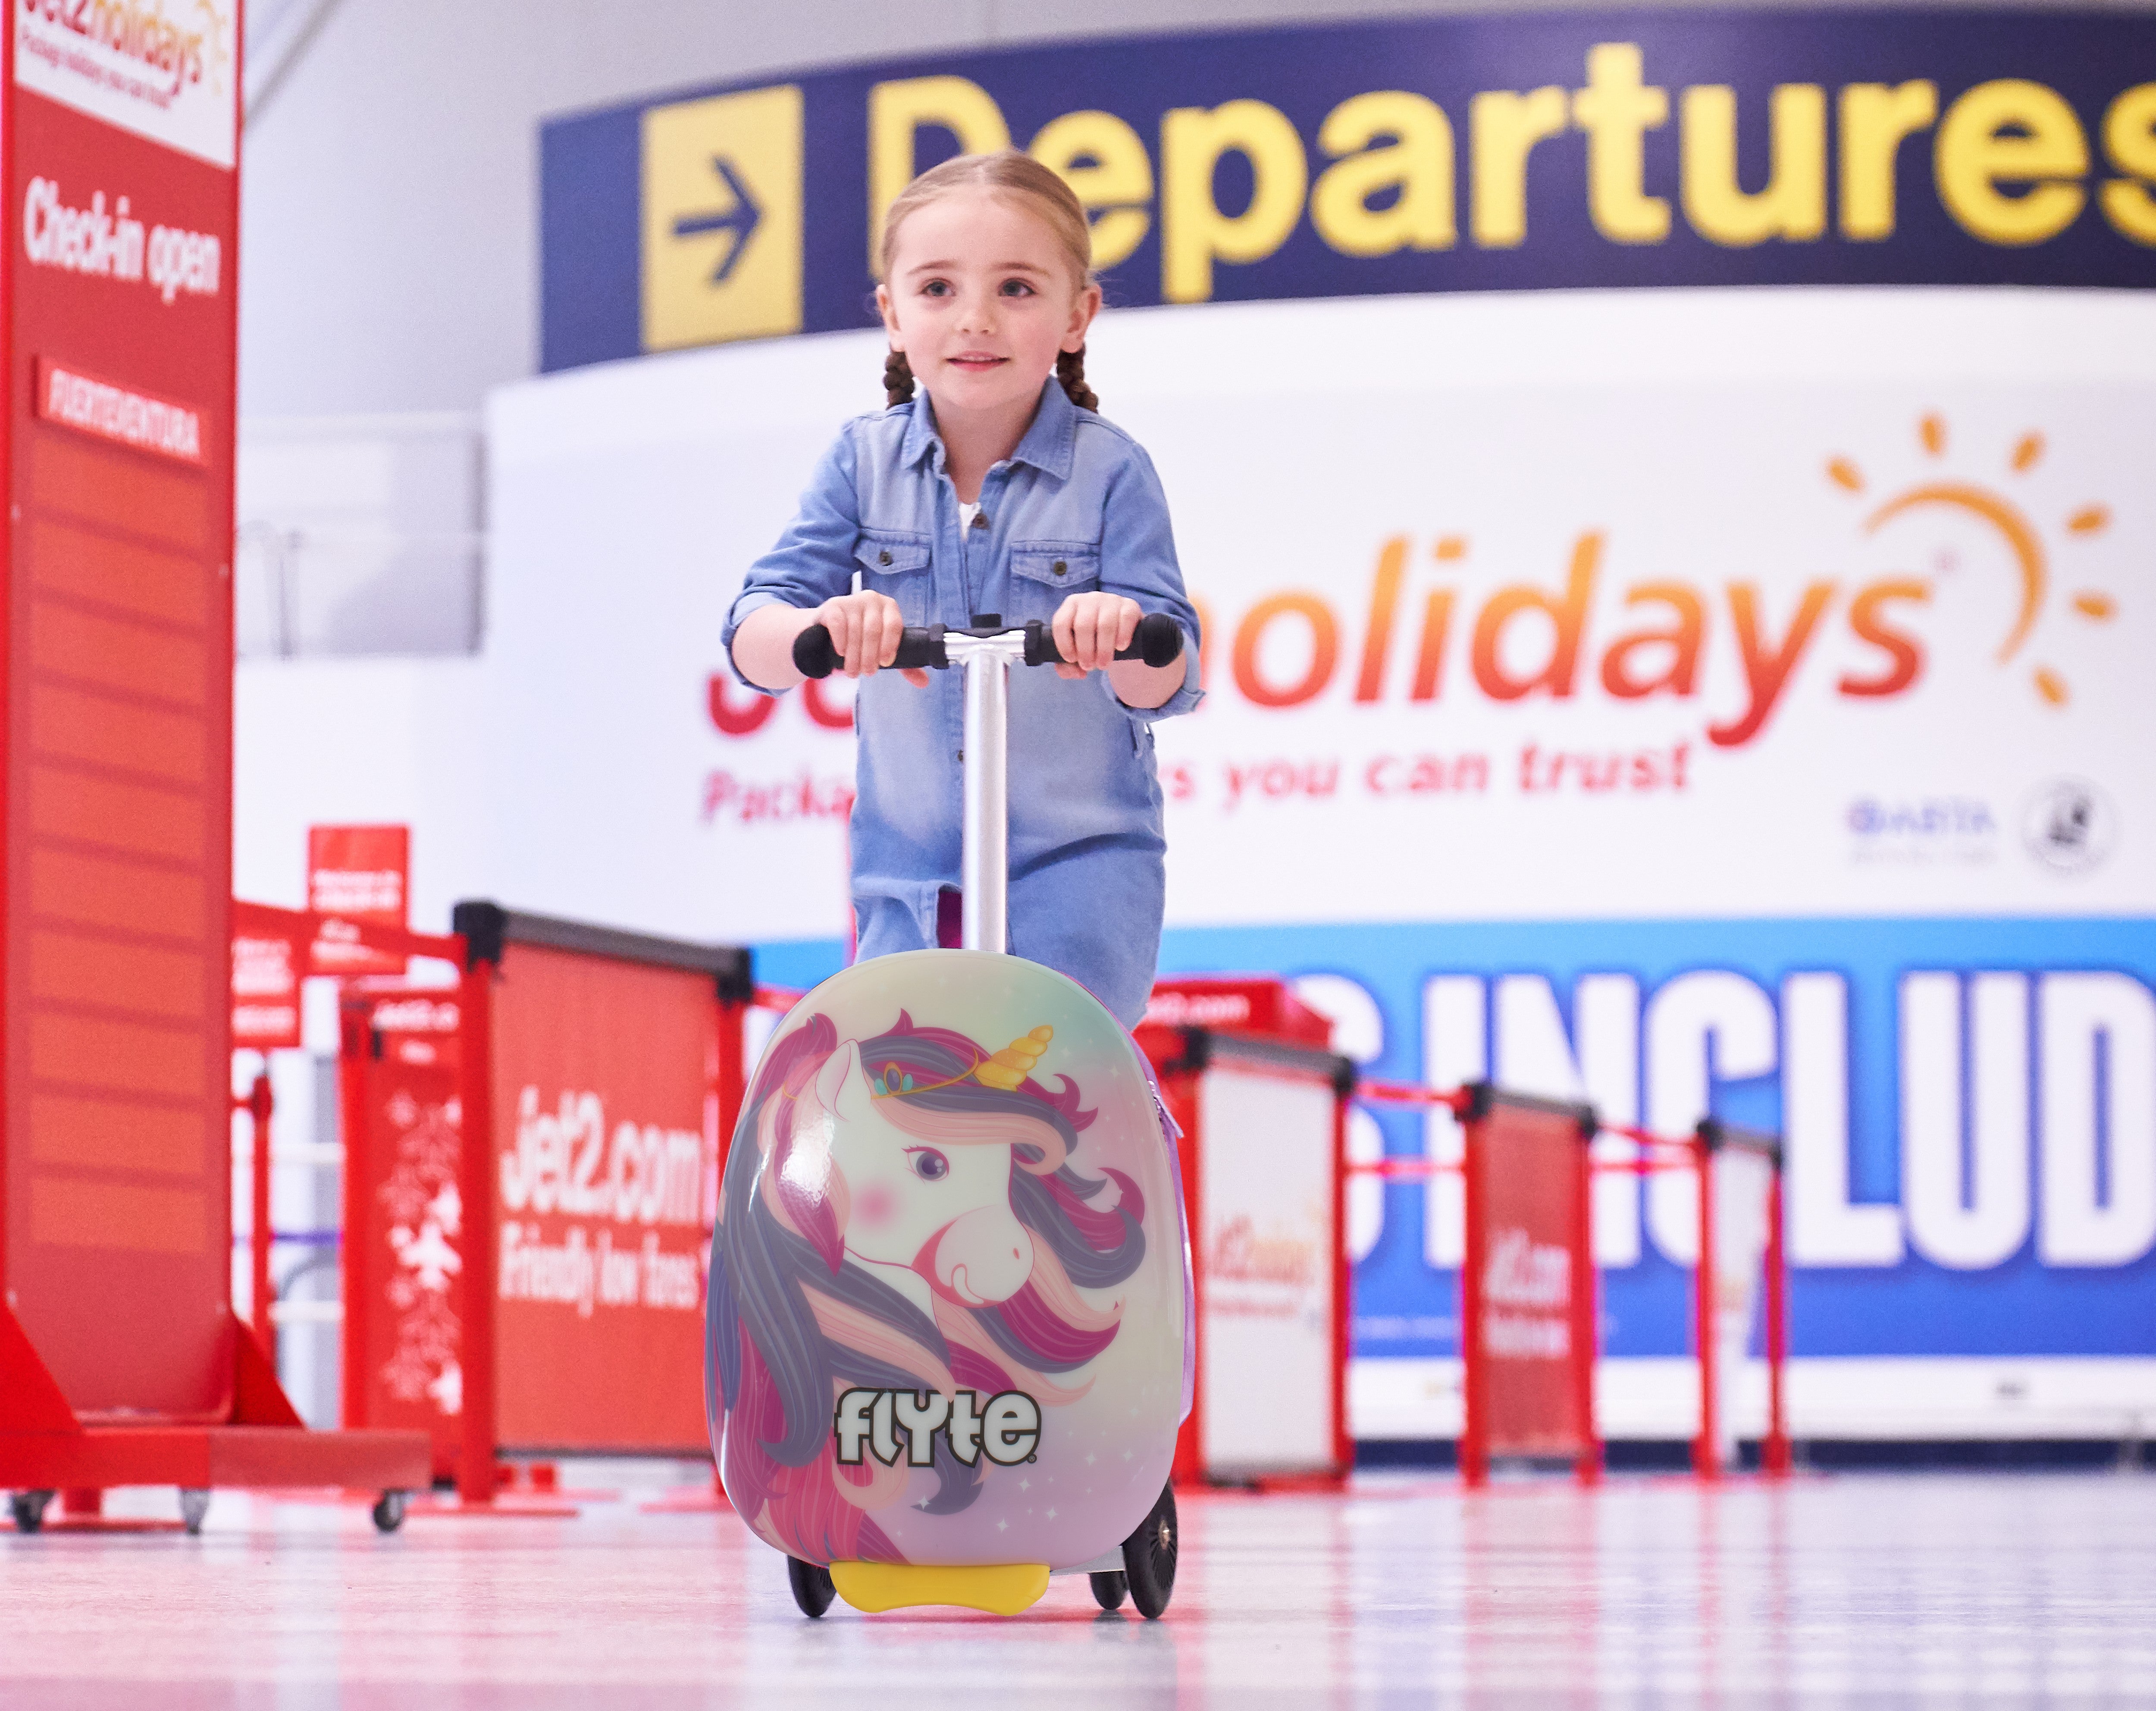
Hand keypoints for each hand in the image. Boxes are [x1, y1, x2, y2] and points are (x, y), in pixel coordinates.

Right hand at [813, 591, 928, 685]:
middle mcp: (872, 599)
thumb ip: (904, 664)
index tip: (885, 663)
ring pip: (855, 630)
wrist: (830, 627)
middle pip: (874, 630)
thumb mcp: (883, 648)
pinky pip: (838, 624)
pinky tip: (840, 653)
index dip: (890, 645)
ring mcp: (852, 601)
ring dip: (854, 655)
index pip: (894, 625)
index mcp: (889, 607)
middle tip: (867, 673)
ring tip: (852, 671)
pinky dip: (840, 640)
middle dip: (870, 656)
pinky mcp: (833, 605)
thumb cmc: (862, 638)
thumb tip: (924, 682)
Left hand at [1052, 591, 1141, 677]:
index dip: (1064, 645)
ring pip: (1105, 625)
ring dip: (1104, 649)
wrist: (1121, 631)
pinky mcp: (1130, 605)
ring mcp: (1111, 600)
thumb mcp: (1077, 650)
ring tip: (1104, 664)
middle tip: (1089, 666)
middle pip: (1083, 626)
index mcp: (1071, 606)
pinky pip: (1126, 619)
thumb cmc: (1094, 640)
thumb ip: (1067, 666)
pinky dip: (1123, 636)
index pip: (1061, 623)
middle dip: (1085, 651)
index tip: (1072, 660)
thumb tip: (1076, 672)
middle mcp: (1090, 599)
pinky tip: (1120, 648)